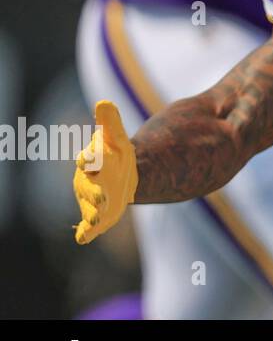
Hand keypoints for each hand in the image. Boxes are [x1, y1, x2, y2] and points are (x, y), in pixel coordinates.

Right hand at [74, 101, 138, 244]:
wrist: (120, 176)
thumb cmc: (116, 155)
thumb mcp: (116, 138)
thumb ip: (110, 122)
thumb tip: (104, 103)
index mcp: (91, 162)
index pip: (88, 160)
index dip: (90, 160)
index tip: (90, 159)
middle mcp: (86, 183)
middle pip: (88, 188)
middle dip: (93, 191)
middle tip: (101, 195)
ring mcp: (90, 201)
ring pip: (89, 208)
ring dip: (93, 212)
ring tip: (98, 215)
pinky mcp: (97, 216)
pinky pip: (88, 227)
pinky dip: (85, 233)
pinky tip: (84, 238)